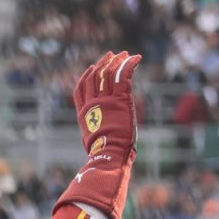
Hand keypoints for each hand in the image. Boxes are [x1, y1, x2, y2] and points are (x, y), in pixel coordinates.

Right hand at [52, 51, 140, 218]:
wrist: (108, 159)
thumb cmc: (102, 162)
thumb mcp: (95, 149)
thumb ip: (96, 144)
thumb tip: (92, 164)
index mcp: (84, 116)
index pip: (81, 89)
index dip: (87, 76)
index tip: (93, 68)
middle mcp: (93, 105)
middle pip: (94, 77)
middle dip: (103, 64)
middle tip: (112, 56)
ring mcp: (106, 101)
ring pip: (109, 73)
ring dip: (118, 61)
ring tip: (126, 54)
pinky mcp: (120, 100)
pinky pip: (124, 76)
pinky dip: (130, 64)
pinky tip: (137, 58)